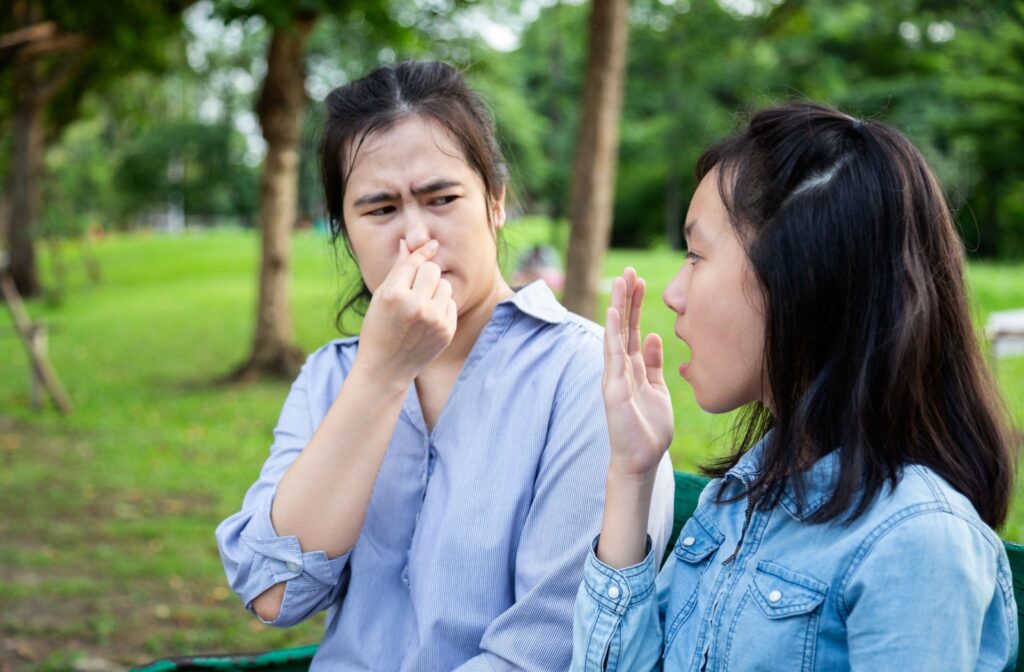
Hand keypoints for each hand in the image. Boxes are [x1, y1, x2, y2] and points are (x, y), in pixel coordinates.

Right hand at [354, 239, 456, 386]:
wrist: (385, 369)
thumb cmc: (378, 328)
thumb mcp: (381, 297)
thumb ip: (398, 269)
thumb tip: (409, 242)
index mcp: (394, 294)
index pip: (414, 262)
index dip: (422, 252)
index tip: (431, 244)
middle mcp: (415, 306)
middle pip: (433, 270)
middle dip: (425, 275)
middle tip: (413, 290)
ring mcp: (433, 320)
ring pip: (445, 285)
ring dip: (435, 290)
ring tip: (420, 306)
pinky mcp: (447, 331)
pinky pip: (451, 304)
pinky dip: (441, 308)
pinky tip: (427, 321)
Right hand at [602, 267, 673, 479]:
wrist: (641, 460)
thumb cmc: (649, 429)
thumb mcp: (658, 390)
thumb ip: (656, 365)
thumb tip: (657, 337)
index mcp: (633, 368)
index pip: (633, 329)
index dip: (636, 305)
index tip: (640, 281)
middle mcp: (621, 368)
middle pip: (622, 327)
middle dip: (626, 299)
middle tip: (629, 271)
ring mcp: (614, 377)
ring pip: (615, 335)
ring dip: (618, 307)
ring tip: (621, 281)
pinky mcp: (613, 389)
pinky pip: (612, 356)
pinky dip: (612, 333)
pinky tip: (613, 313)